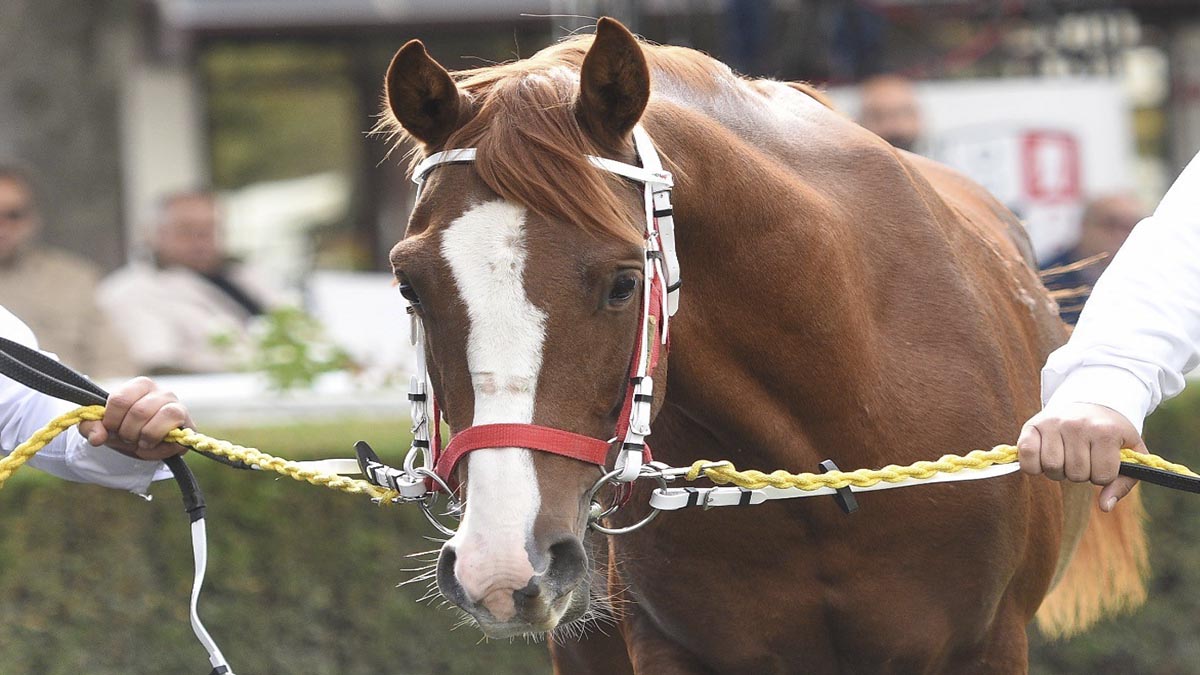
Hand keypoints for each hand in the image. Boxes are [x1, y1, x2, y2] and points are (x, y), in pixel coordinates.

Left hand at [77, 376, 191, 460]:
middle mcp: (162, 392)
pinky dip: (158, 448)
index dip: (111, 420)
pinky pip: (176, 434)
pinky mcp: (188, 426)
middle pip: (140, 411)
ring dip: (146, 436)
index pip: (120, 399)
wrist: (144, 442)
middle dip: (127, 432)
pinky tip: (150, 448)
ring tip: (139, 443)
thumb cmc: (123, 428)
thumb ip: (91, 427)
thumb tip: (98, 438)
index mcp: (140, 385)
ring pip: (165, 415)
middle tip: (126, 438)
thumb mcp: (101, 426)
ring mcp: (178, 407)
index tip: (110, 428)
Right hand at [1018, 402, 1141, 511]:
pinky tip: (1044, 459)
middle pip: (1075, 474)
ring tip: (1065, 457)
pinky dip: (1033, 465)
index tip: (1103, 461)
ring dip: (1058, 470)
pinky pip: (1027, 455)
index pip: (1102, 477)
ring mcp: (1054, 424)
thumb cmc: (1112, 434)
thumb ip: (1122, 483)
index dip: (1103, 475)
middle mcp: (1078, 425)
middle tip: (1083, 459)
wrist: (1092, 402)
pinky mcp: (1033, 425)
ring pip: (1052, 468)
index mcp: (1106, 431)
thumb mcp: (1130, 454)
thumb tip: (1105, 506)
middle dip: (1080, 473)